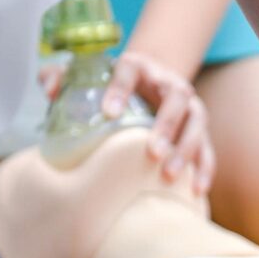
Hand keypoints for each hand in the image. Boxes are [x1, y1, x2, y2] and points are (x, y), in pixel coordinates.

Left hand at [39, 52, 214, 193]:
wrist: (151, 82)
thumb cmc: (112, 86)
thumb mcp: (87, 75)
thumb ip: (63, 78)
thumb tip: (50, 89)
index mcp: (139, 67)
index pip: (130, 70)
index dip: (120, 89)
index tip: (109, 113)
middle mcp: (170, 83)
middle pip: (176, 98)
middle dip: (167, 124)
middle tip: (152, 151)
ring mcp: (189, 107)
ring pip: (197, 124)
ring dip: (187, 149)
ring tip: (170, 173)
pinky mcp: (199, 129)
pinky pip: (208, 149)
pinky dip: (204, 169)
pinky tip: (197, 190)